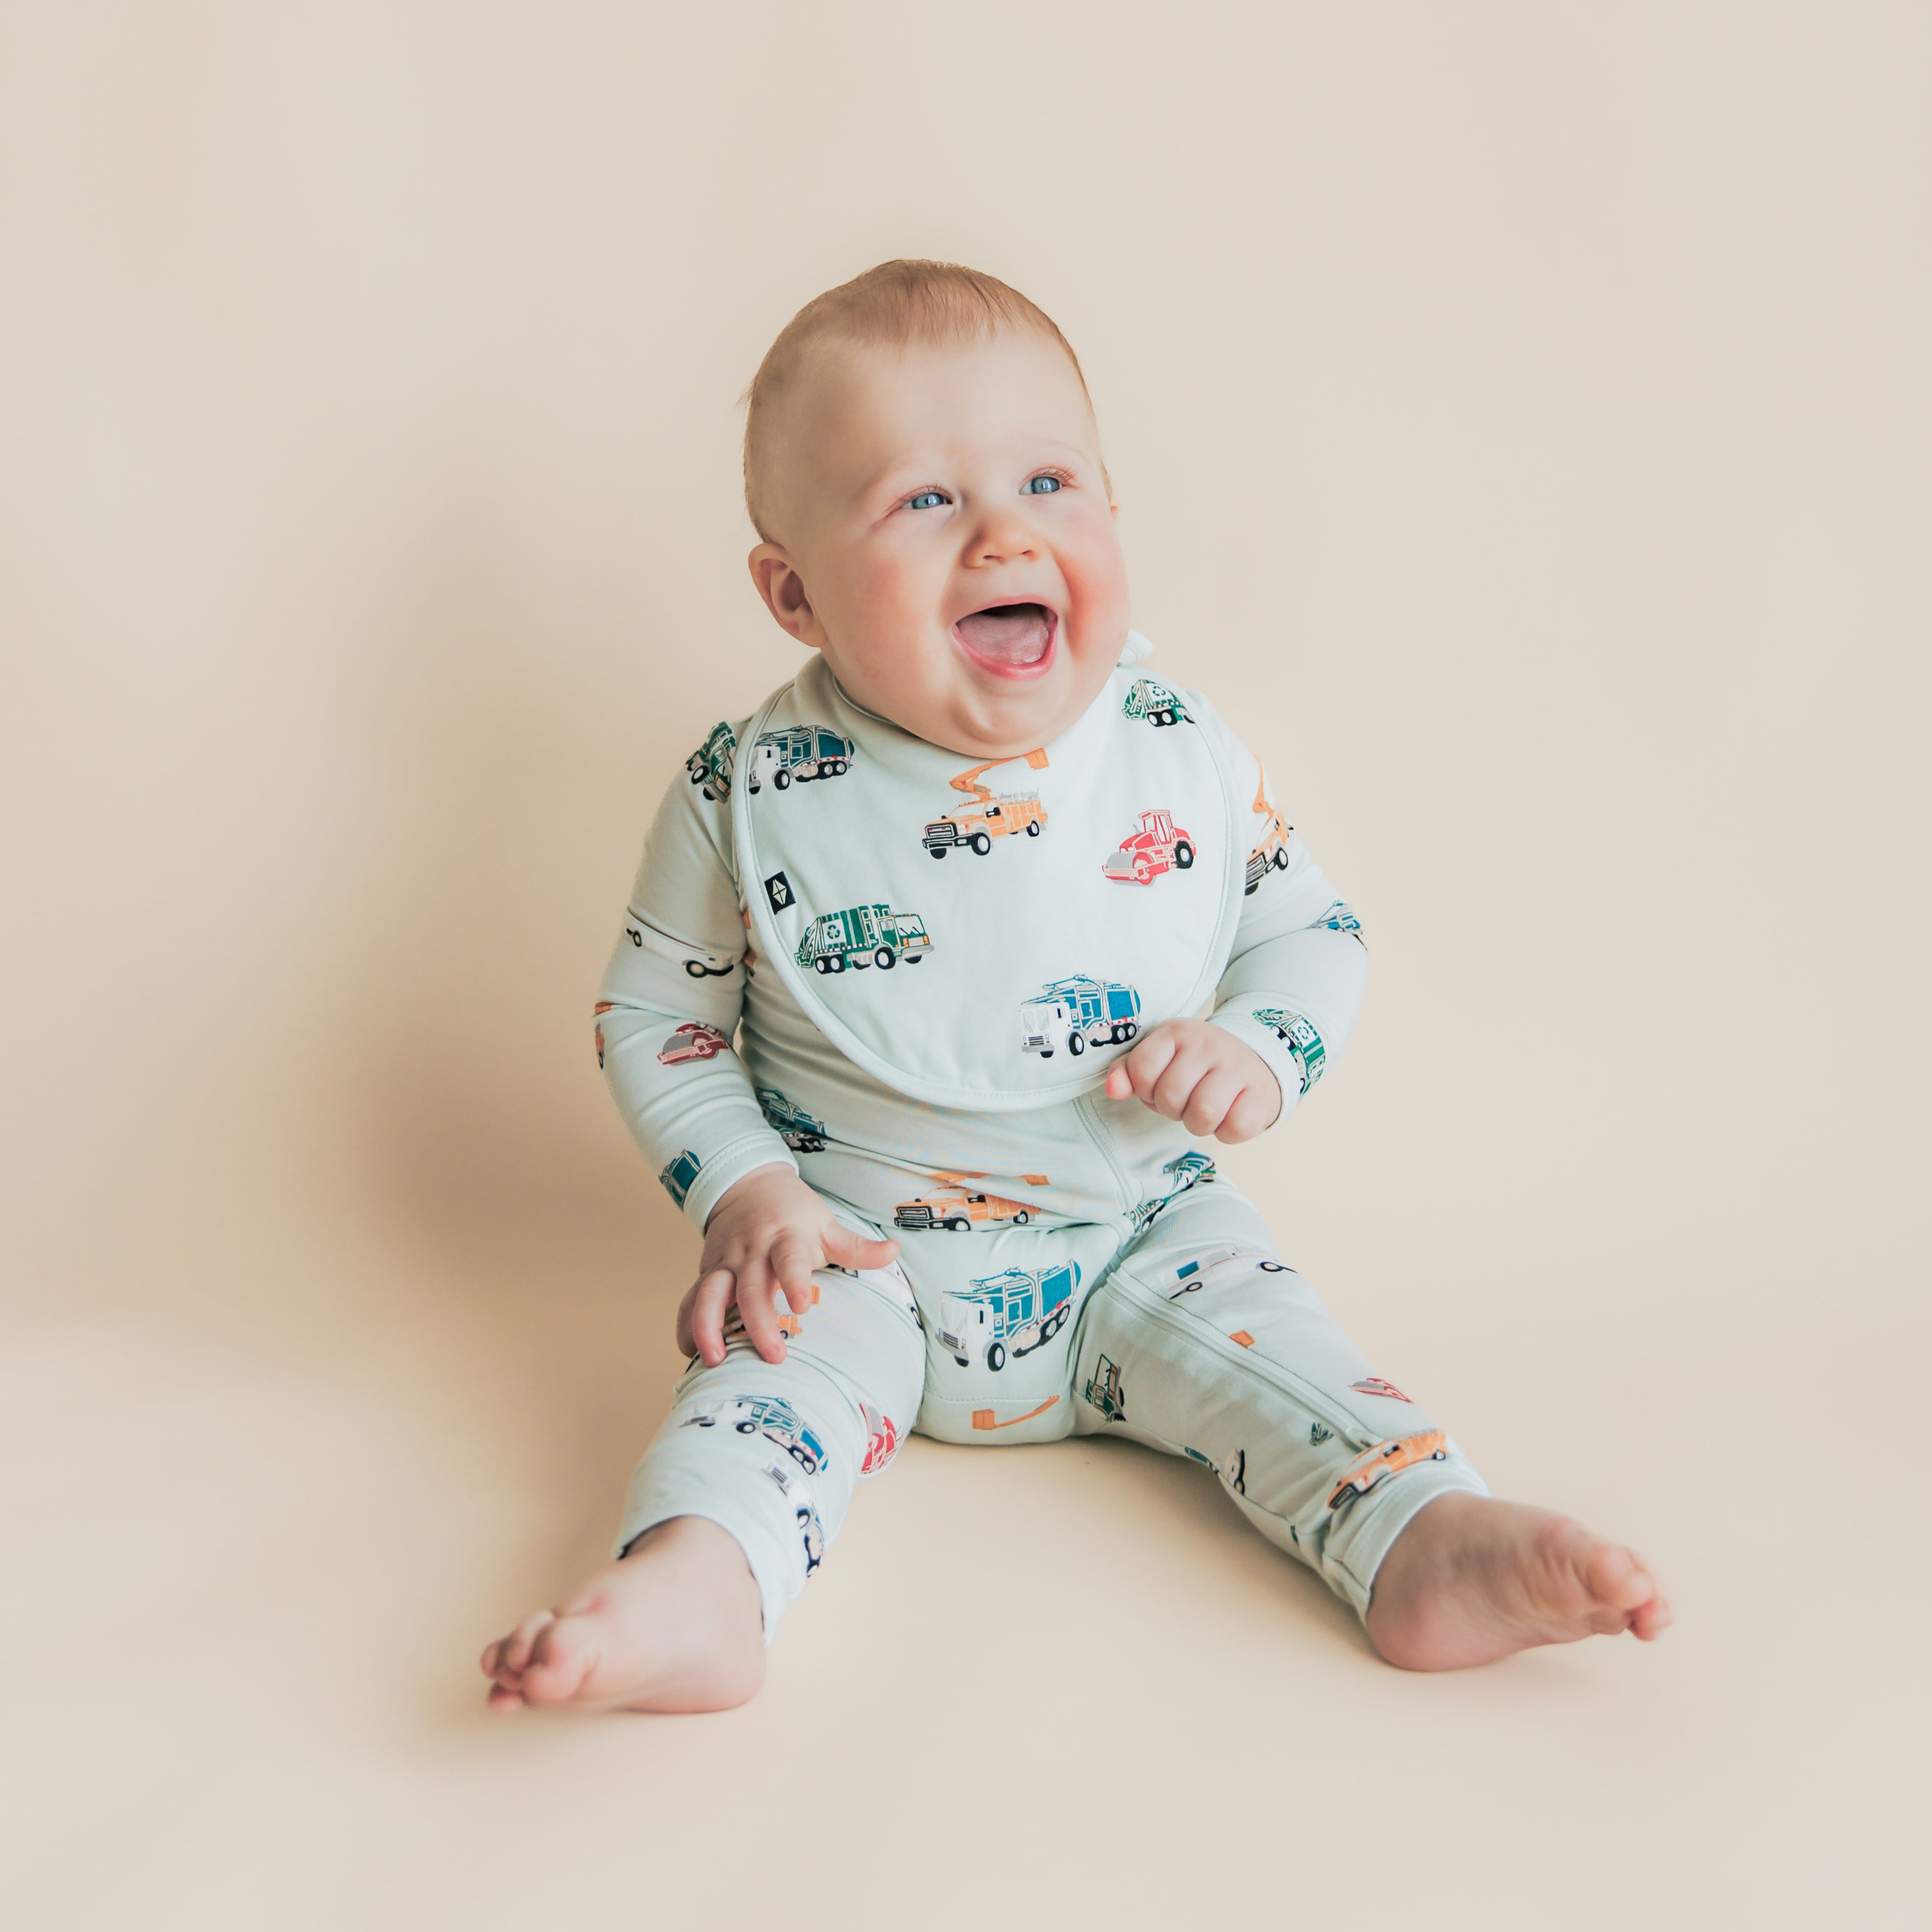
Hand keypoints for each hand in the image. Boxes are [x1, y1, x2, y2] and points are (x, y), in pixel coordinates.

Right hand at [677, 1164, 898, 1366]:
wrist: (747, 1186)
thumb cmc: (793, 1213)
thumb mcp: (826, 1224)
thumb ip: (856, 1246)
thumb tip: (894, 1251)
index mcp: (785, 1238)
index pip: (790, 1259)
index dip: (794, 1281)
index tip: (802, 1306)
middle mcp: (751, 1252)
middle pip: (750, 1289)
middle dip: (757, 1322)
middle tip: (773, 1355)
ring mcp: (725, 1263)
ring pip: (709, 1295)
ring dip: (708, 1326)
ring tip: (715, 1359)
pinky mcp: (707, 1273)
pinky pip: (690, 1299)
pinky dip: (686, 1325)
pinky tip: (689, 1351)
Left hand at [1103, 1019, 1281, 1143]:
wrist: (1254, 1062)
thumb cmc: (1195, 1068)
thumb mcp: (1158, 1060)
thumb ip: (1128, 1073)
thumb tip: (1113, 1090)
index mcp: (1175, 1032)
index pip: (1141, 1070)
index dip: (1145, 1090)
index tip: (1160, 1085)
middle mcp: (1208, 1043)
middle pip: (1170, 1096)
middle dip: (1172, 1109)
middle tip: (1186, 1099)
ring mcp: (1238, 1066)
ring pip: (1202, 1114)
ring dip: (1198, 1123)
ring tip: (1204, 1109)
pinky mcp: (1262, 1093)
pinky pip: (1234, 1129)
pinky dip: (1226, 1131)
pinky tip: (1229, 1114)